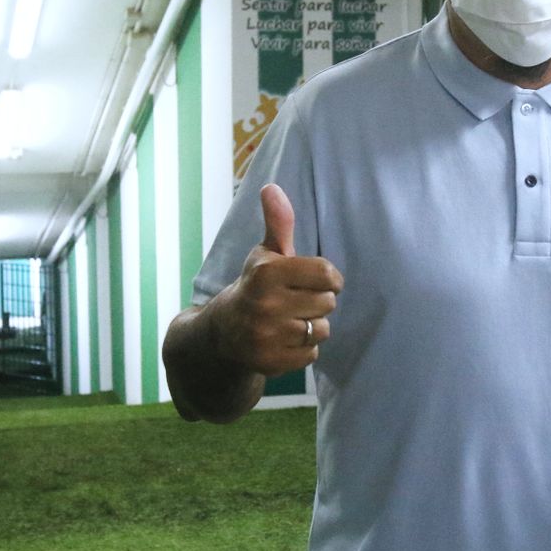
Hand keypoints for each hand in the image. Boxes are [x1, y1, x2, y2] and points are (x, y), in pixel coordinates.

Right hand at [212, 184, 342, 377]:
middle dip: (318, 301)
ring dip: (311, 326)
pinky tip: (283, 340)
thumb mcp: (264, 254)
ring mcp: (266, 336)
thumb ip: (278, 223)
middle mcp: (265, 305)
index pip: (327, 273)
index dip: (329, 277)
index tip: (318, 279)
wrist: (221, 333)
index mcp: (266, 273)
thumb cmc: (254, 286)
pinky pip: (311, 355)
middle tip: (296, 301)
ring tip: (288, 320)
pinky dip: (302, 349)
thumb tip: (271, 188)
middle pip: (328, 303)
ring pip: (321, 330)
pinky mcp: (270, 362)